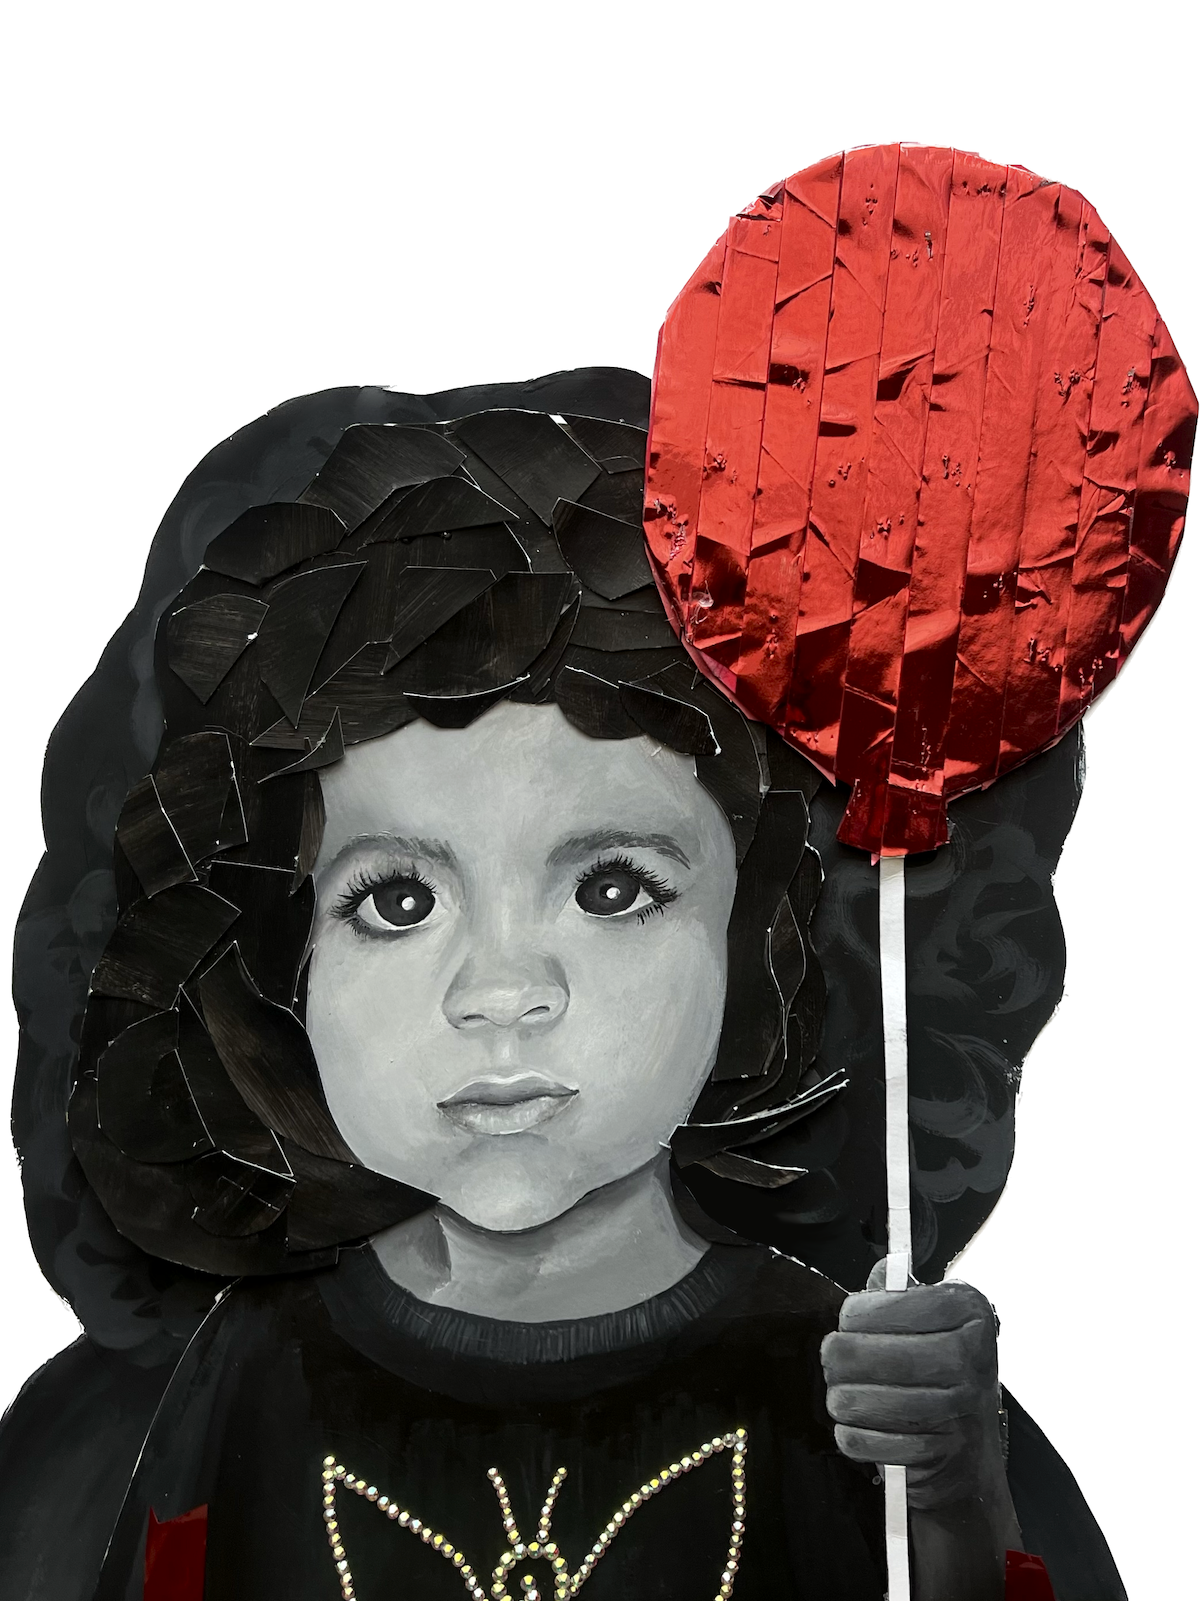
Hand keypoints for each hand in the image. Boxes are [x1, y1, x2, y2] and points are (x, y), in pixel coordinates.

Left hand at [820, 1267, 1010, 1515]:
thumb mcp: (933, 1320)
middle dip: (836, 1358)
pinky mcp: (936, 1455)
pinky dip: (852, 1434)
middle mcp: (971, 1356)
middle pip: (860, 1352)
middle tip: (835, 1361)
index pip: (885, 1302)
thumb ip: (900, 1292)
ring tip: (848, 1395)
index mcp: (969, 1310)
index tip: (851, 1322)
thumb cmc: (943, 1374)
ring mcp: (957, 1408)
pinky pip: (858, 1439)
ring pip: (853, 1399)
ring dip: (841, 1399)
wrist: (972, 1454)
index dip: (854, 1313)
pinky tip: (864, 1426)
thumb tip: (882, 1271)